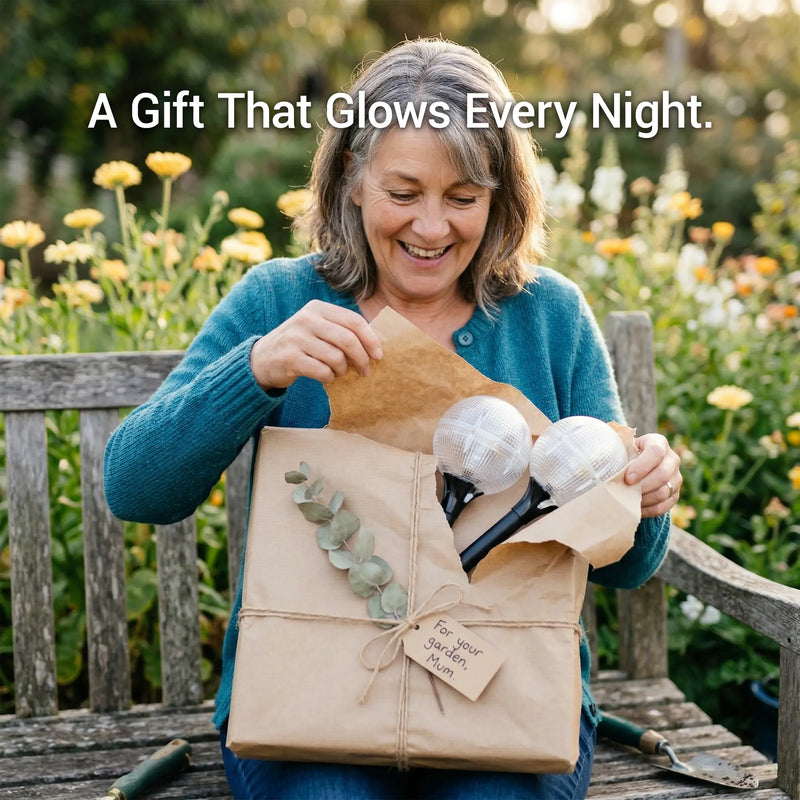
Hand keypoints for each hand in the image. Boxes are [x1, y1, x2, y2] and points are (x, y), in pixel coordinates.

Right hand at [249, 300, 382, 389]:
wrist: (262, 359)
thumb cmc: (299, 345)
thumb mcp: (317, 329)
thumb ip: (342, 331)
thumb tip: (378, 344)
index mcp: (317, 308)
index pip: (353, 321)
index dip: (371, 339)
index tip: (379, 355)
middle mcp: (306, 319)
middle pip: (348, 340)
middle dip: (362, 358)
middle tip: (365, 371)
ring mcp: (296, 338)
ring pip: (336, 358)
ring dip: (343, 370)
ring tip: (339, 373)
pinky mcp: (290, 358)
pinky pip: (322, 372)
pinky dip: (329, 378)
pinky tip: (325, 377)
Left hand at [624, 433, 681, 518]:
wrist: (636, 465)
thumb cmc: (626, 455)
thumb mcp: (622, 448)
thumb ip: (616, 451)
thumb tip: (601, 462)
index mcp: (658, 443)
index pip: (656, 452)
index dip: (642, 466)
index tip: (627, 478)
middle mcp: (672, 459)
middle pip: (663, 475)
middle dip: (642, 485)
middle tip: (626, 490)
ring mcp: (676, 478)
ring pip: (664, 492)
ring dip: (644, 498)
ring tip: (628, 499)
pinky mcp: (674, 494)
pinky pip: (663, 506)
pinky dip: (648, 509)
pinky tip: (635, 507)